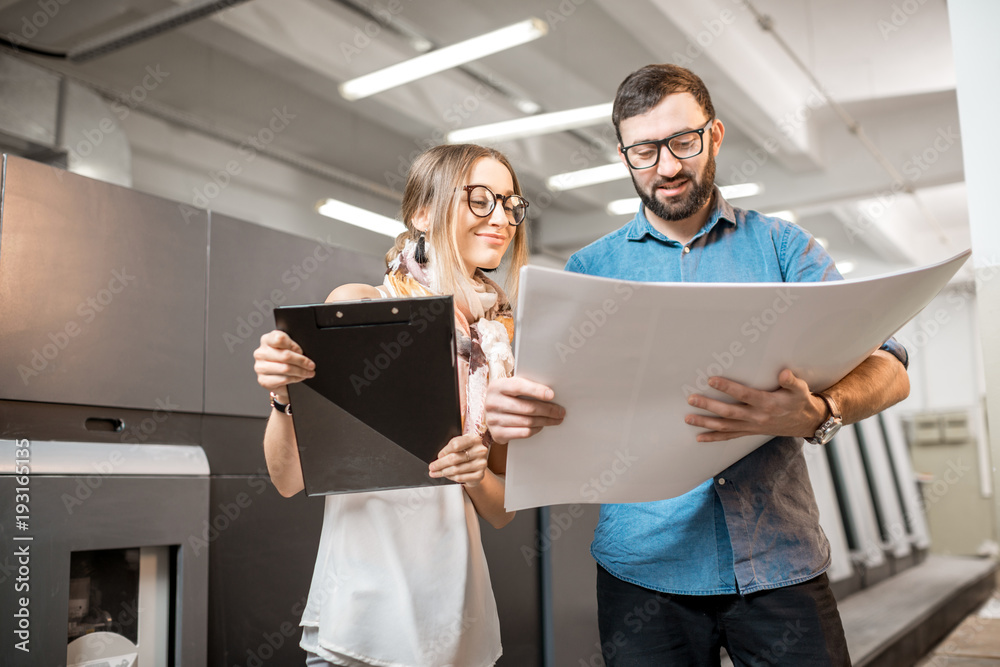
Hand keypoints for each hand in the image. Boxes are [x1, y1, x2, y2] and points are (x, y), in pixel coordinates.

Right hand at [253, 330, 315, 400]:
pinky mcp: (263, 380)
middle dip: (302, 361)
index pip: (279, 338)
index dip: (293, 345)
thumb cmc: (284, 359)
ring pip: (286, 368)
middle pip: (285, 355)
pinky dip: (295, 379)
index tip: (301, 351)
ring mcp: (260, 367)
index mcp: (267, 340)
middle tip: (311, 365)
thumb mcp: (289, 348)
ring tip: (308, 372)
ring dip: (301, 372)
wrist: (277, 376)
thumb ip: (293, 346)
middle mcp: (261, 353)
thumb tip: (301, 353)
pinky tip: (299, 378)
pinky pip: (283, 379)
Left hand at [429, 434, 488, 486]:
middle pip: (454, 458)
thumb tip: (439, 458)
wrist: (479, 462)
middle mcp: (479, 451)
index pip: (456, 445)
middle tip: (432, 467)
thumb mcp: (462, 444)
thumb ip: (451, 448)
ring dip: (444, 472)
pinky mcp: (480, 475)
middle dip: (440, 464)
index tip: (438, 456)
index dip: (445, 451)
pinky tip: (447, 476)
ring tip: (436, 472)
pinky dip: (451, 477)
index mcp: (474, 439)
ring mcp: (481, 464)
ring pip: (456, 469)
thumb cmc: (468, 451)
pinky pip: (460, 478)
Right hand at [484, 377, 565, 443]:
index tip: (552, 395)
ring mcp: (493, 420)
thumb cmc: (507, 396)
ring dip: (545, 421)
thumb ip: (527, 386)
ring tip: (555, 419)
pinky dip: (536, 429)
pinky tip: (541, 425)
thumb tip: (551, 394)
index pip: (519, 387)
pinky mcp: (497, 434)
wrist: (490, 411)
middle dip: (548, 410)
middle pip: (527, 408)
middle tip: (560, 411)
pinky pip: (524, 433)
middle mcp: (492, 403)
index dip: (536, 391)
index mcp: (497, 386)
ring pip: (528, 422)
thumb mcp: (512, 386)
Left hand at [684, 369, 825, 441]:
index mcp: (767, 404)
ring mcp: (751, 426)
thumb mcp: (801, 389)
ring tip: (688, 418)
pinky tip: (699, 437)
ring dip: (705, 423)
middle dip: (709, 405)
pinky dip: (714, 438)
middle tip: (692, 398)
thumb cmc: (799, 401)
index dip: (728, 388)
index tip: (712, 380)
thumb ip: (791, 381)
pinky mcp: (749, 431)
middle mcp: (757, 417)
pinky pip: (729, 437)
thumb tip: (784, 373)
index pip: (744, 395)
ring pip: (725, 426)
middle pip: (729, 412)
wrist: (805, 422)